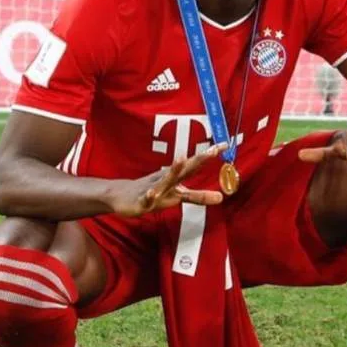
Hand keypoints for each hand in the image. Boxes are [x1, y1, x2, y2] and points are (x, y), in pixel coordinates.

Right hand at [107, 145, 224, 216]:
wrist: (121, 195)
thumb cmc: (154, 191)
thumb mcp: (178, 195)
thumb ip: (198, 197)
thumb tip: (221, 197)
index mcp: (176, 178)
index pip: (196, 165)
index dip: (209, 155)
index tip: (225, 144)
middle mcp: (167, 180)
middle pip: (186, 169)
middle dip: (199, 159)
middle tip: (213, 150)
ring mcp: (154, 189)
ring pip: (166, 180)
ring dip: (174, 170)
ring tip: (181, 159)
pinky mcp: (142, 201)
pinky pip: (147, 199)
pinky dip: (150, 196)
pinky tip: (152, 193)